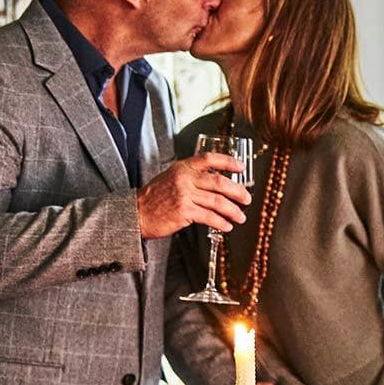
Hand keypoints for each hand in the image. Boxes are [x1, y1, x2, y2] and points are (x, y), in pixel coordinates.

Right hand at [136, 152, 250, 238]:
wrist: (136, 213)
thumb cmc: (154, 198)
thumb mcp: (171, 178)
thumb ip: (191, 177)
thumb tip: (217, 185)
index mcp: (183, 167)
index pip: (209, 159)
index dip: (228, 161)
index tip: (241, 167)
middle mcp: (185, 178)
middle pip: (220, 182)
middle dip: (238, 191)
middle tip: (247, 199)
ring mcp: (184, 195)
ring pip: (217, 201)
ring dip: (233, 210)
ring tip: (240, 217)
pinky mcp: (183, 211)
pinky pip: (209, 217)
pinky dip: (221, 222)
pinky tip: (227, 226)